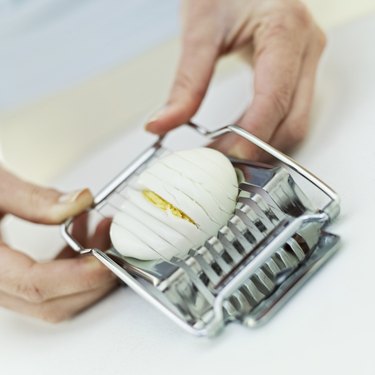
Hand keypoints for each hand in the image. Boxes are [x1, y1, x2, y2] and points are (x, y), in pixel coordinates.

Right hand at [0, 166, 116, 321]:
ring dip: (87, 270)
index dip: (79, 276)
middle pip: (51, 302)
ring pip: (54, 297)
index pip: (36, 285)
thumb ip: (35, 198)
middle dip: (92, 279)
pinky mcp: (12, 276)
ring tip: (103, 231)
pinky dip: (72, 263)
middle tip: (115, 247)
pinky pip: (48, 283)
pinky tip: (82, 232)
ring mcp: (2, 285)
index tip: (108, 259)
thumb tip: (81, 202)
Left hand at [146, 0, 325, 159]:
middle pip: (293, 121)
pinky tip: (239, 137)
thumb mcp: (200, 29)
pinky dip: (265, 132)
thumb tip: (162, 124)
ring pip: (295, 122)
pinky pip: (290, 113)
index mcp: (285, 30)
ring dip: (262, 145)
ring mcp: (307, 60)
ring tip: (225, 152)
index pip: (274, 100)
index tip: (225, 159)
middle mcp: (306, 47)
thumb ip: (185, 83)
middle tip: (221, 163)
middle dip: (258, 150)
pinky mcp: (300, 69)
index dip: (250, 137)